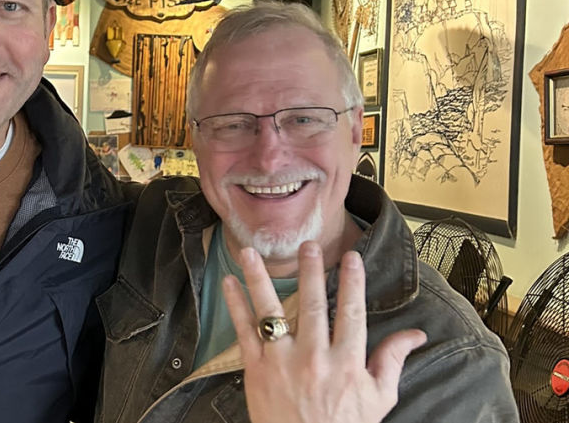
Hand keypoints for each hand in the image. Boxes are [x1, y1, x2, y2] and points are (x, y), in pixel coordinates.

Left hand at [222, 241, 426, 422]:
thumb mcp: (378, 398)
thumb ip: (392, 361)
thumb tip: (415, 334)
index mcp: (347, 363)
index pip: (351, 313)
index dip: (353, 283)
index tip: (351, 258)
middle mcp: (314, 358)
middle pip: (311, 305)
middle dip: (310, 271)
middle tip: (308, 246)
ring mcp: (282, 362)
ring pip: (271, 312)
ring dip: (260, 279)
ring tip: (252, 252)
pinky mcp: (256, 370)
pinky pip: (244, 332)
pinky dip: (236, 306)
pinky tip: (229, 283)